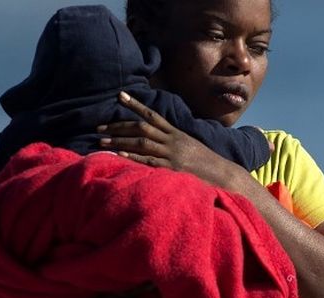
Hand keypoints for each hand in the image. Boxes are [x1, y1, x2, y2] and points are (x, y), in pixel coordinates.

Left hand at [98, 91, 243, 186]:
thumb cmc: (206, 163)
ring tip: (101, 141)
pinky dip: (134, 157)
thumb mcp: (190, 147)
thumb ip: (175, 141)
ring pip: (142, 143)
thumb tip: (160, 139)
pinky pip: (149, 161)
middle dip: (118, 126)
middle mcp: (172, 141)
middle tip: (99, 127)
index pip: (152, 115)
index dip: (135, 105)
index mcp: (176, 134)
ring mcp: (172, 154)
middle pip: (141, 128)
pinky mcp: (172, 169)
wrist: (224, 174)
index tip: (120, 96)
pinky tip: (119, 155)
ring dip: (120, 141)